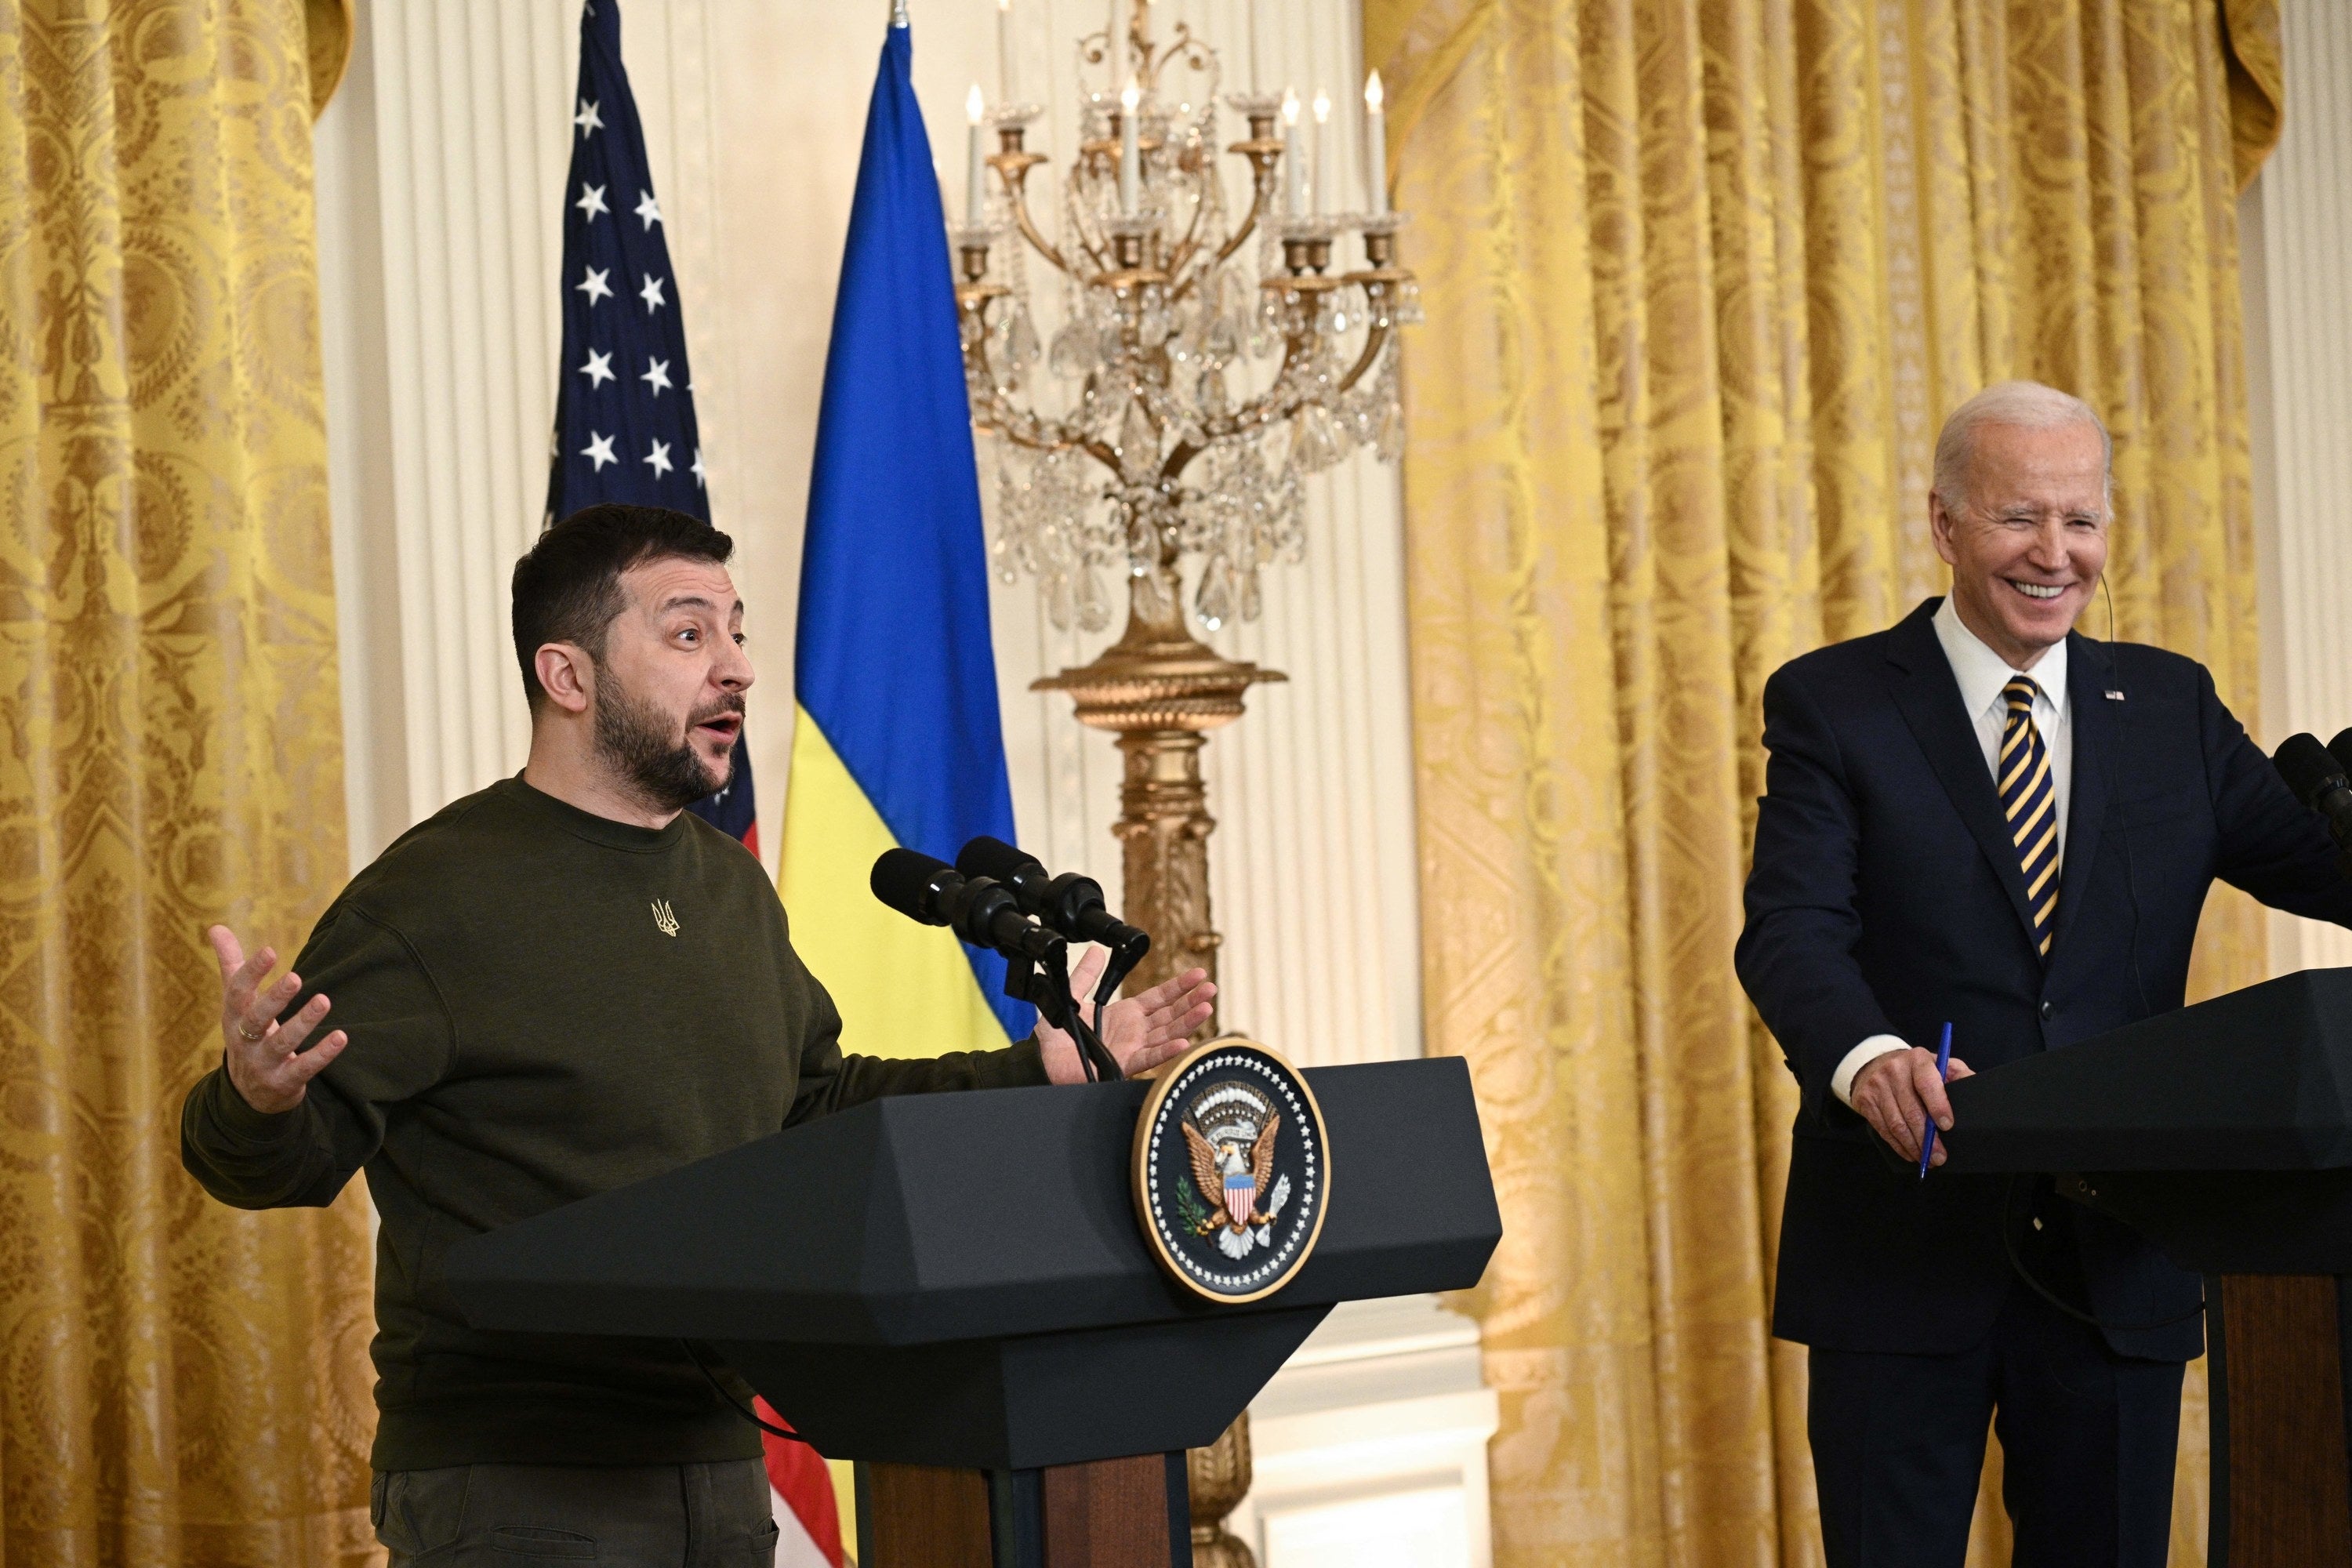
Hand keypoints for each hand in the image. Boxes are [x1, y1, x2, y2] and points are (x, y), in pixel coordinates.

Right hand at [208, 925, 345, 1114]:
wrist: (249, 1093)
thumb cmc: (247, 1034)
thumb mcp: (236, 1003)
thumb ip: (231, 964)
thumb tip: (216, 926)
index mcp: (234, 1017)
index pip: (238, 992)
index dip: (252, 972)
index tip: (270, 950)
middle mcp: (244, 1040)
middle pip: (257, 1019)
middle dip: (275, 999)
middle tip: (296, 977)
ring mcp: (263, 1064)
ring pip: (282, 1043)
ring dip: (303, 1022)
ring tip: (324, 1000)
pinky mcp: (283, 1082)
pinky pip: (303, 1068)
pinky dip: (322, 1054)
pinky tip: (342, 1037)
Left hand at [1039, 948, 1215, 1083]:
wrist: (1042, 1059)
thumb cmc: (1056, 1034)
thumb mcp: (1071, 996)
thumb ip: (1085, 975)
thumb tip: (1096, 950)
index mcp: (1126, 1014)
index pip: (1160, 998)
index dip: (1180, 986)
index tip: (1198, 975)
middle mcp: (1134, 1031)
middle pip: (1171, 1014)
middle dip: (1192, 1001)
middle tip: (1211, 989)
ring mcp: (1132, 1047)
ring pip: (1167, 1034)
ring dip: (1187, 1022)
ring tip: (1206, 1008)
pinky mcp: (1123, 1064)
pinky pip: (1149, 1057)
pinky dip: (1166, 1051)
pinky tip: (1184, 1043)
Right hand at [1851, 1047, 1974, 1166]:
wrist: (1875, 1063)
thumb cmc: (1914, 1069)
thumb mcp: (1937, 1064)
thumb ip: (1957, 1074)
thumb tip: (1976, 1086)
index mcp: (1917, 1059)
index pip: (1927, 1084)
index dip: (1938, 1106)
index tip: (1947, 1125)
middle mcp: (1894, 1071)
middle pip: (1911, 1110)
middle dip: (1927, 1138)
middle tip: (1939, 1155)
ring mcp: (1877, 1086)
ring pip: (1896, 1124)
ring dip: (1913, 1146)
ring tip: (1927, 1159)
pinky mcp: (1866, 1101)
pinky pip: (1884, 1129)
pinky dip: (1899, 1146)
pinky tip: (1910, 1153)